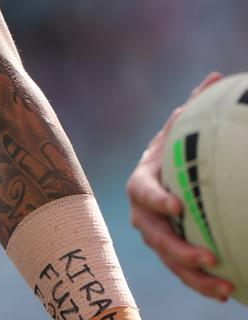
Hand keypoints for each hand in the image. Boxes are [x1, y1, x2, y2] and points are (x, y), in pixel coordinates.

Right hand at [126, 72, 233, 300]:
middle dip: (177, 249)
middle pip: (152, 233)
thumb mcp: (183, 131)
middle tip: (207, 256)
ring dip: (191, 274)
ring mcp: (154, 233)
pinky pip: (180, 270)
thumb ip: (194, 108)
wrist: (163, 177)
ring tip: (221, 286)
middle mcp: (143, 212)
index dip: (157, 200)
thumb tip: (216, 76)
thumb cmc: (176, 151)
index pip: (143, 191)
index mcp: (144, 180)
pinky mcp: (168, 250)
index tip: (179, 206)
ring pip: (166, 258)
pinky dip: (199, 282)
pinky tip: (226, 294)